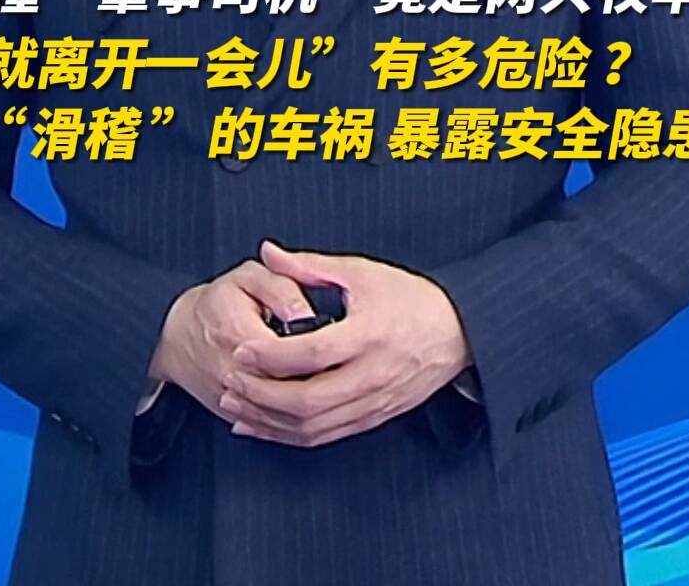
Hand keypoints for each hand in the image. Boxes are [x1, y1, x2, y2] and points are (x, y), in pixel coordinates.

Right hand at [147, 258, 317, 421]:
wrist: (181, 337)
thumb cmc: (218, 303)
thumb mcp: (248, 278)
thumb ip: (280, 287)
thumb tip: (306, 312)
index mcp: (239, 334)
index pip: (294, 352)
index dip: (321, 345)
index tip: (332, 331)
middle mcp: (235, 375)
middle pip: (295, 387)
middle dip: (324, 374)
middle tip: (334, 354)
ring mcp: (235, 402)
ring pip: (288, 414)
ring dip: (315, 400)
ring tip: (327, 374)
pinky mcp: (239, 418)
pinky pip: (276, 428)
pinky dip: (299, 417)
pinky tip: (313, 399)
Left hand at [216, 238, 473, 447]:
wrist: (458, 332)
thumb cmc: (409, 298)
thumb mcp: (361, 272)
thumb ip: (310, 265)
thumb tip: (268, 251)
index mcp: (368, 334)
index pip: (312, 354)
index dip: (272, 355)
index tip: (242, 348)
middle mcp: (371, 375)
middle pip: (308, 400)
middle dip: (262, 395)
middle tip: (231, 380)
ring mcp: (373, 402)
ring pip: (314, 426)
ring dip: (271, 421)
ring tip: (237, 406)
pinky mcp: (373, 418)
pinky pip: (326, 436)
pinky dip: (290, 436)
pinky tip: (265, 426)